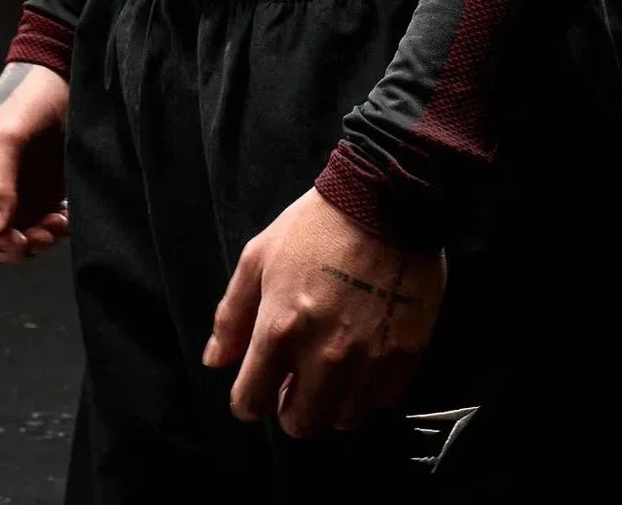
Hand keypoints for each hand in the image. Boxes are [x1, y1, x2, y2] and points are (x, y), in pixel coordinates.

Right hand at [0, 60, 70, 263]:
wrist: (63, 75)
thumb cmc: (26, 97)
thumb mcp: (7, 135)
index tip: (16, 237)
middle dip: (15, 245)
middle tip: (44, 234)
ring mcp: (15, 193)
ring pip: (17, 237)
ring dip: (37, 241)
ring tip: (59, 225)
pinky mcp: (41, 193)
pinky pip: (41, 226)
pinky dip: (53, 230)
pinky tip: (67, 218)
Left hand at [202, 186, 446, 436]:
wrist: (385, 197)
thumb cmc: (317, 224)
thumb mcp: (259, 256)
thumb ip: (232, 315)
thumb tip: (216, 360)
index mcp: (280, 329)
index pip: (250, 403)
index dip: (249, 397)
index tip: (260, 382)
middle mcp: (324, 355)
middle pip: (300, 424)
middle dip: (292, 405)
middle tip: (299, 377)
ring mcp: (368, 359)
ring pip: (343, 419)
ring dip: (333, 400)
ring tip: (334, 368)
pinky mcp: (405, 355)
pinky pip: (384, 400)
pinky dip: (372, 388)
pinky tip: (366, 358)